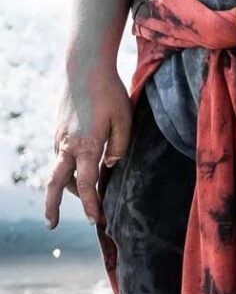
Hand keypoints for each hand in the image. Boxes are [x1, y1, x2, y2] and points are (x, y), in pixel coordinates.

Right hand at [44, 65, 132, 228]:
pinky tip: (80, 165)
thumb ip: (120, 147)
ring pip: (58, 171)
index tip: (96, 220)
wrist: (84, 69)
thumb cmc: (110, 93)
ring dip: (67, 185)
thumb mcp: (124, 119)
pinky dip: (68, 167)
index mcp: (87, 146)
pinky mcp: (57, 130)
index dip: (92, 205)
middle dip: (52, 207)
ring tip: (84, 194)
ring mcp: (59, 138)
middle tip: (52, 224)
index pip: (87, 185)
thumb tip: (109, 166)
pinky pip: (60, 156)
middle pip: (55, 185)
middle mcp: (67, 146)